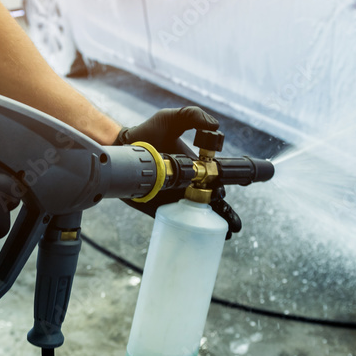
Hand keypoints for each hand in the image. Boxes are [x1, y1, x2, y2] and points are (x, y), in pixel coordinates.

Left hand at [114, 107, 241, 238]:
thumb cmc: (148, 131)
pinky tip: (199, 240)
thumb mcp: (171, 118)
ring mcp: (174, 198)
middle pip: (213, 203)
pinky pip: (175, 222)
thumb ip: (192, 115)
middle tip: (233, 223)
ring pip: (199, 217)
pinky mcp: (159, 208)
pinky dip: (187, 233)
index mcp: (196, 167)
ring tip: (227, 234)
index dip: (225, 187)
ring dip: (214, 226)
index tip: (229, 192)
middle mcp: (189, 185)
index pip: (217, 181)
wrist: (122, 146)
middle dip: (226, 214)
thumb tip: (215, 125)